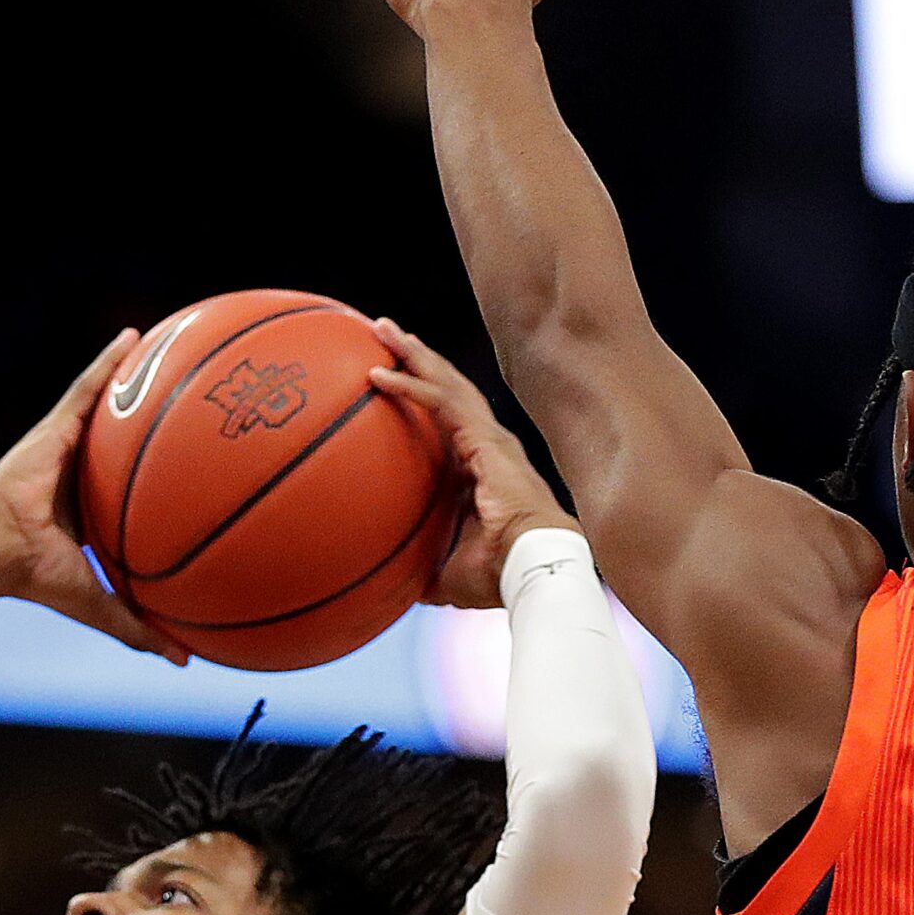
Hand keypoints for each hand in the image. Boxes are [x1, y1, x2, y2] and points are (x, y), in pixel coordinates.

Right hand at [0, 331, 188, 662]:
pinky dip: (108, 363)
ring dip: (136, 377)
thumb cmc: (36, 577)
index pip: (130, 490)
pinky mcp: (55, 427)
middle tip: (198, 400)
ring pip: (110, 406)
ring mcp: (67, 447)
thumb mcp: (100, 604)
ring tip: (174, 347)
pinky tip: (134, 336)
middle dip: (155, 419)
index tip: (197, 473)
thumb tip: (186, 663)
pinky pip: (88, 388)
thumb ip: (140, 628)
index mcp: (91, 511)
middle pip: (126, 440)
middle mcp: (82, 472)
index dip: (159, 480)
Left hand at [369, 319, 573, 608]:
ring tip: (383, 330)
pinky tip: (379, 375)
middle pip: (449, 388)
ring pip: (447, 382)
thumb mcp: (445, 572)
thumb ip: (417, 567)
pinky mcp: (485, 440)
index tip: (396, 378)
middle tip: (385, 335)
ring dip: (414, 355)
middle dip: (418, 359)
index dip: (426, 395)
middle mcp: (488, 445)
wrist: (534, 569)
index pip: (450, 420)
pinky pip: (442, 403)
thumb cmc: (499, 576)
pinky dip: (411, 385)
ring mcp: (489, 438)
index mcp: (482, 469)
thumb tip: (384, 585)